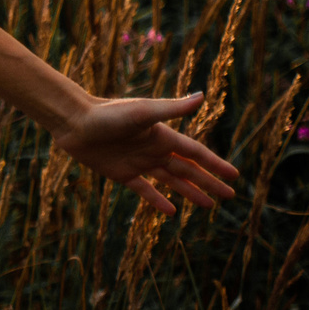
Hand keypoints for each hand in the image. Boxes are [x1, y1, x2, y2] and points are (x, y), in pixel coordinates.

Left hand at [49, 94, 239, 215]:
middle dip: (209, 182)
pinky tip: (172, 212)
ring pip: (171, 181)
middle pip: (188, 170)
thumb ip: (172, 109)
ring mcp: (138, 162)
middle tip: (229, 196)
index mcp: (163, 136)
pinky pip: (144, 190)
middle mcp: (154, 150)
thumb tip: (202, 96)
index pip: (196, 153)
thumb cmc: (108, 113)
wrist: (74, 121)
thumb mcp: (143, 112)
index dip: (215, 165)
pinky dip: (158, 201)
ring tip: (208, 205)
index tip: (234, 176)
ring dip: (189, 192)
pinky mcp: (120, 173)